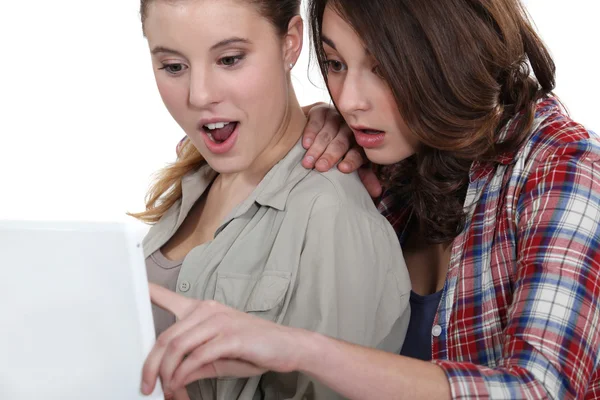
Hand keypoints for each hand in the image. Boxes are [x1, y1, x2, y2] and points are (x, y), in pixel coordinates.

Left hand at [141, 284, 301, 396]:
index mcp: (203, 310)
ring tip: (166, 390)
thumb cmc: (253, 349)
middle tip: (146, 385)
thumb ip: (193, 364)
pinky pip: (197, 357)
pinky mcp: (230, 336)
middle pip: (166, 337)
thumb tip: (171, 379)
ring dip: (167, 373)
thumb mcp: (217, 359)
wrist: (287, 347)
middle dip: (151, 366)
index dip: (148, 293)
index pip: (170, 298)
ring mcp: (219, 321)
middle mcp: (208, 310)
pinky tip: (181, 385)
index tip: (132, 288)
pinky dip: (184, 375)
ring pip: (177, 347)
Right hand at [300, 104, 365, 172]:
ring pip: (327, 134)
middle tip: (320, 167)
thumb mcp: (351, 161)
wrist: (320, 124)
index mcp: (360, 143)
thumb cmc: (338, 149)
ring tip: (308, 162)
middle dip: (331, 156)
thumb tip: (376, 193)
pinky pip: (316, 121)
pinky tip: (305, 144)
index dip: (351, 160)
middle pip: (342, 143)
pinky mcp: (321, 111)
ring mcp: (335, 118)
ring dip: (317, 149)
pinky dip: (310, 133)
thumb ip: (364, 177)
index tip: (342, 169)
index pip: (358, 152)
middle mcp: (349, 129)